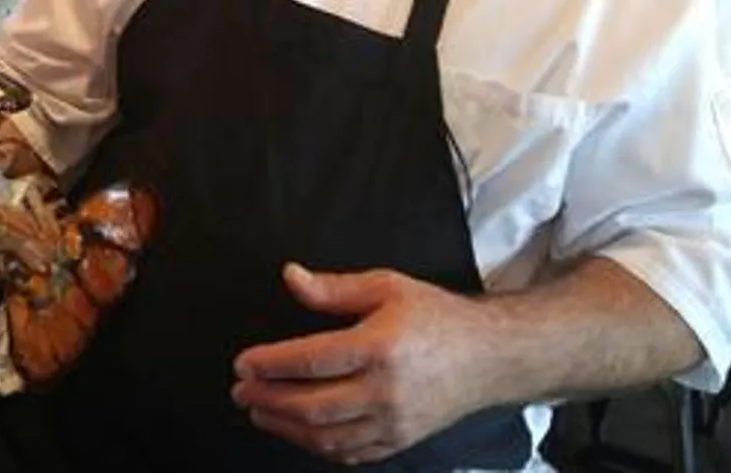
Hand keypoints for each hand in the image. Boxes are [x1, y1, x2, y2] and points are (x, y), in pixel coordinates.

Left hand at [230, 263, 496, 464]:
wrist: (489, 357)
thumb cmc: (437, 318)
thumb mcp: (387, 286)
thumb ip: (334, 288)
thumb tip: (291, 277)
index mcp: (380, 347)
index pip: (311, 361)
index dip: (271, 364)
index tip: (243, 363)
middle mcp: (386, 391)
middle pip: (311, 406)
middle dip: (268, 399)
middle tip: (241, 390)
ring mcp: (393, 423)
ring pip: (326, 436)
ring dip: (284, 427)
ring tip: (259, 411)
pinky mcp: (399, 441)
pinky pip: (349, 453)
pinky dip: (317, 445)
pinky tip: (297, 430)